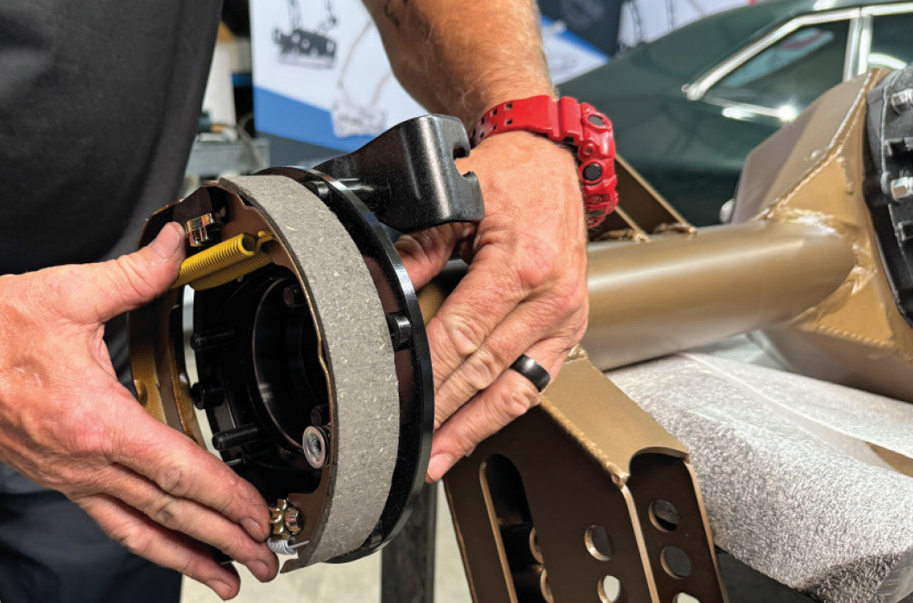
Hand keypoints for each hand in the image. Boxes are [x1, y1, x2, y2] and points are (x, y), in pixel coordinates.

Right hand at [0, 224, 276, 599]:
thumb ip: (135, 274)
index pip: (176, 469)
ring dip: (188, 557)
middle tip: (265, 559)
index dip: (225, 495)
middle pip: (168, 511)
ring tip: (227, 579)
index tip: (258, 513)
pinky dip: (147, 542)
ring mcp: (68, 476)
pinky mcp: (58, 478)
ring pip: (138, 529)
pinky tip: (169, 550)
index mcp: (94, 420)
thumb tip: (177, 245)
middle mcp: (83, 460)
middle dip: (223, 539)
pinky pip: (111, 521)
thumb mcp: (68, 292)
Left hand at [397, 132, 588, 480]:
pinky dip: (507, 407)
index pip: (465, 335)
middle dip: (450, 414)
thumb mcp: (457, 199)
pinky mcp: (571, 326)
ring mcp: (567, 315)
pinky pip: (539, 379)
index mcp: (521, 264)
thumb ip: (420, 249)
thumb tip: (386, 288)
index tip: (406, 400)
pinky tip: (481, 427)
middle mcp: (551, 296)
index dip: (432, 373)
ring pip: (519, 387)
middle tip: (419, 447)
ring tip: (445, 455)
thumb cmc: (511, 175)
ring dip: (478, 426)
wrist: (552, 161)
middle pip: (489, 370)